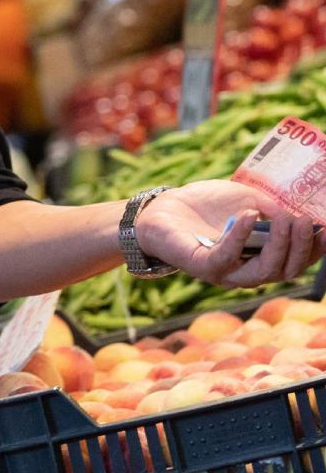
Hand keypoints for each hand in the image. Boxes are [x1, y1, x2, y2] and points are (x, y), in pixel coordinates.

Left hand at [137, 179, 323, 289]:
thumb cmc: (206, 206)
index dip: (316, 249)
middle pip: (285, 271)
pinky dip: (240, 237)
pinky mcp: (201, 266)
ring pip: (263, 272)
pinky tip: (250, 215)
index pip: (296, 261)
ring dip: (280, 246)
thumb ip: (272, 207)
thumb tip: (298, 208)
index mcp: (261, 258)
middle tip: (306, 221)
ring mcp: (224, 273)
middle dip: (301, 247)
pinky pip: (226, 257)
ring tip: (288, 219)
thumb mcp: (247, 200)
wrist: (162, 208)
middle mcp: (246, 272)